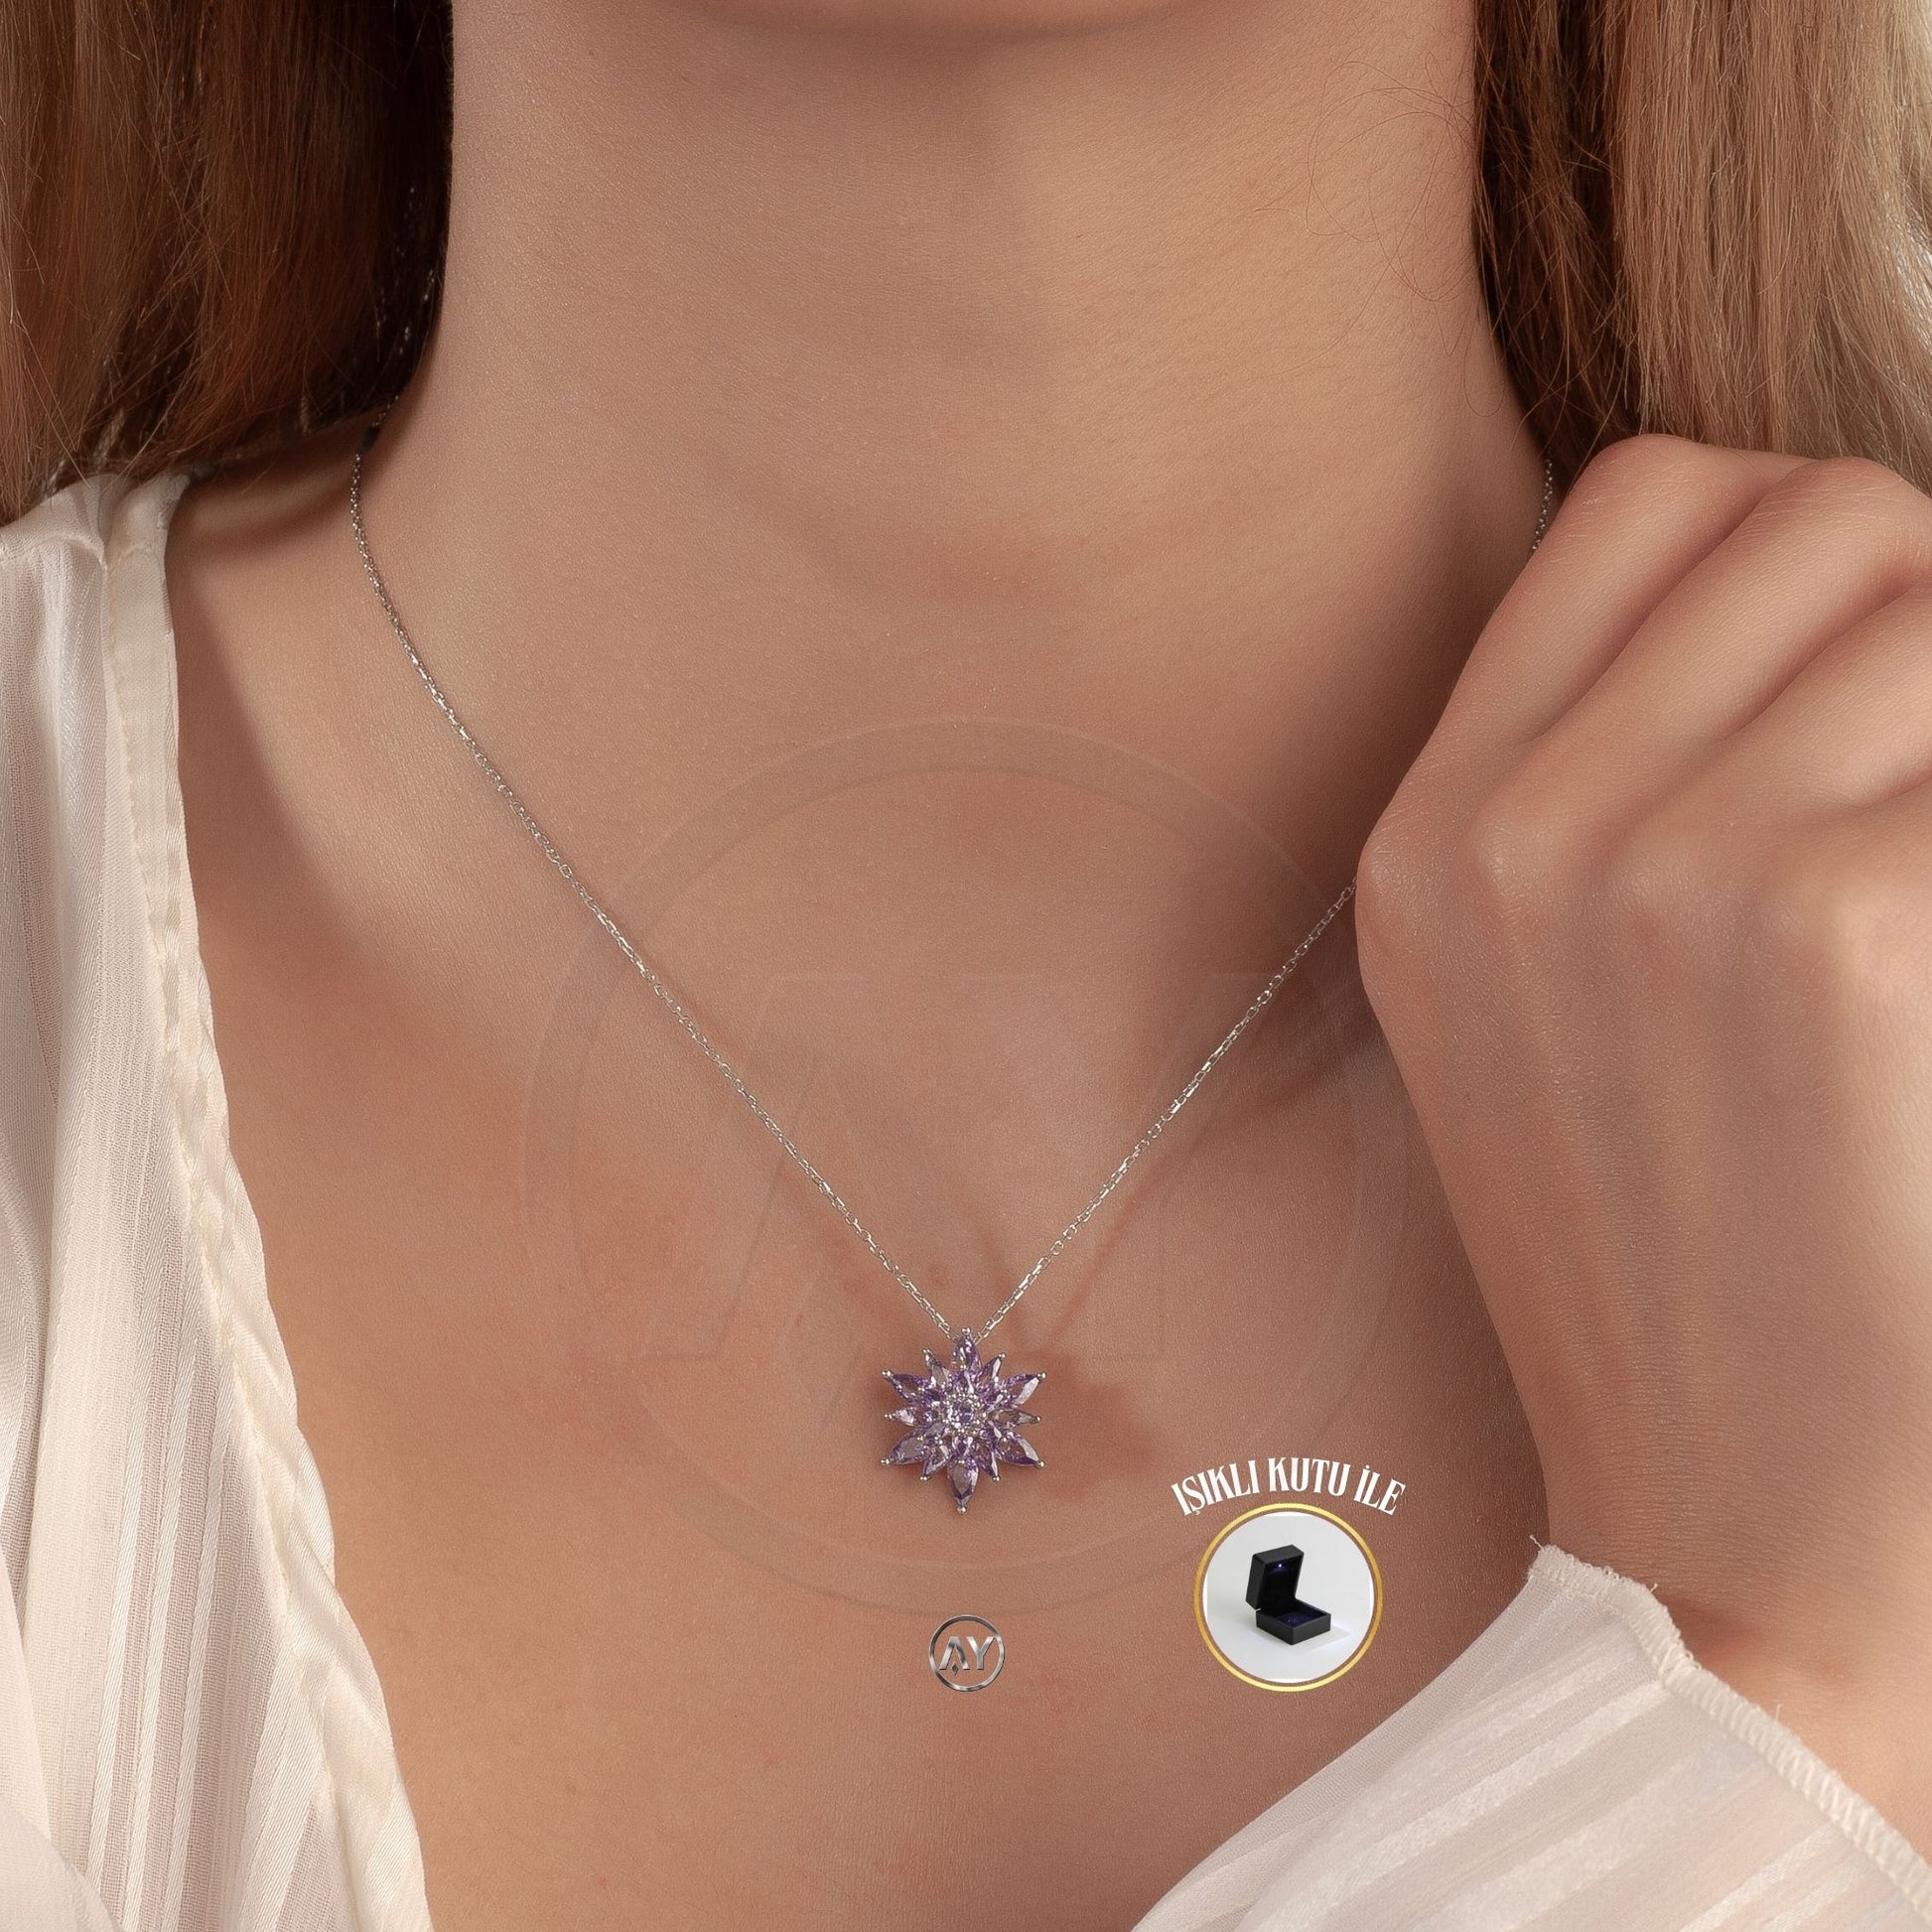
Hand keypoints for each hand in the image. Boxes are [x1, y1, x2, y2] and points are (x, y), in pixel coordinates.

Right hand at [1357, 434, 1931, 1844]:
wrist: (1744, 1534)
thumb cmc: (1669, 1268)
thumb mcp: (1524, 1016)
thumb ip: (1600, 787)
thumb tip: (1819, 580)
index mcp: (1433, 839)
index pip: (1645, 500)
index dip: (1787, 538)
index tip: (1857, 663)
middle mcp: (1519, 831)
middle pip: (1816, 514)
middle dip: (1928, 604)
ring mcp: (1663, 873)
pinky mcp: (1840, 934)